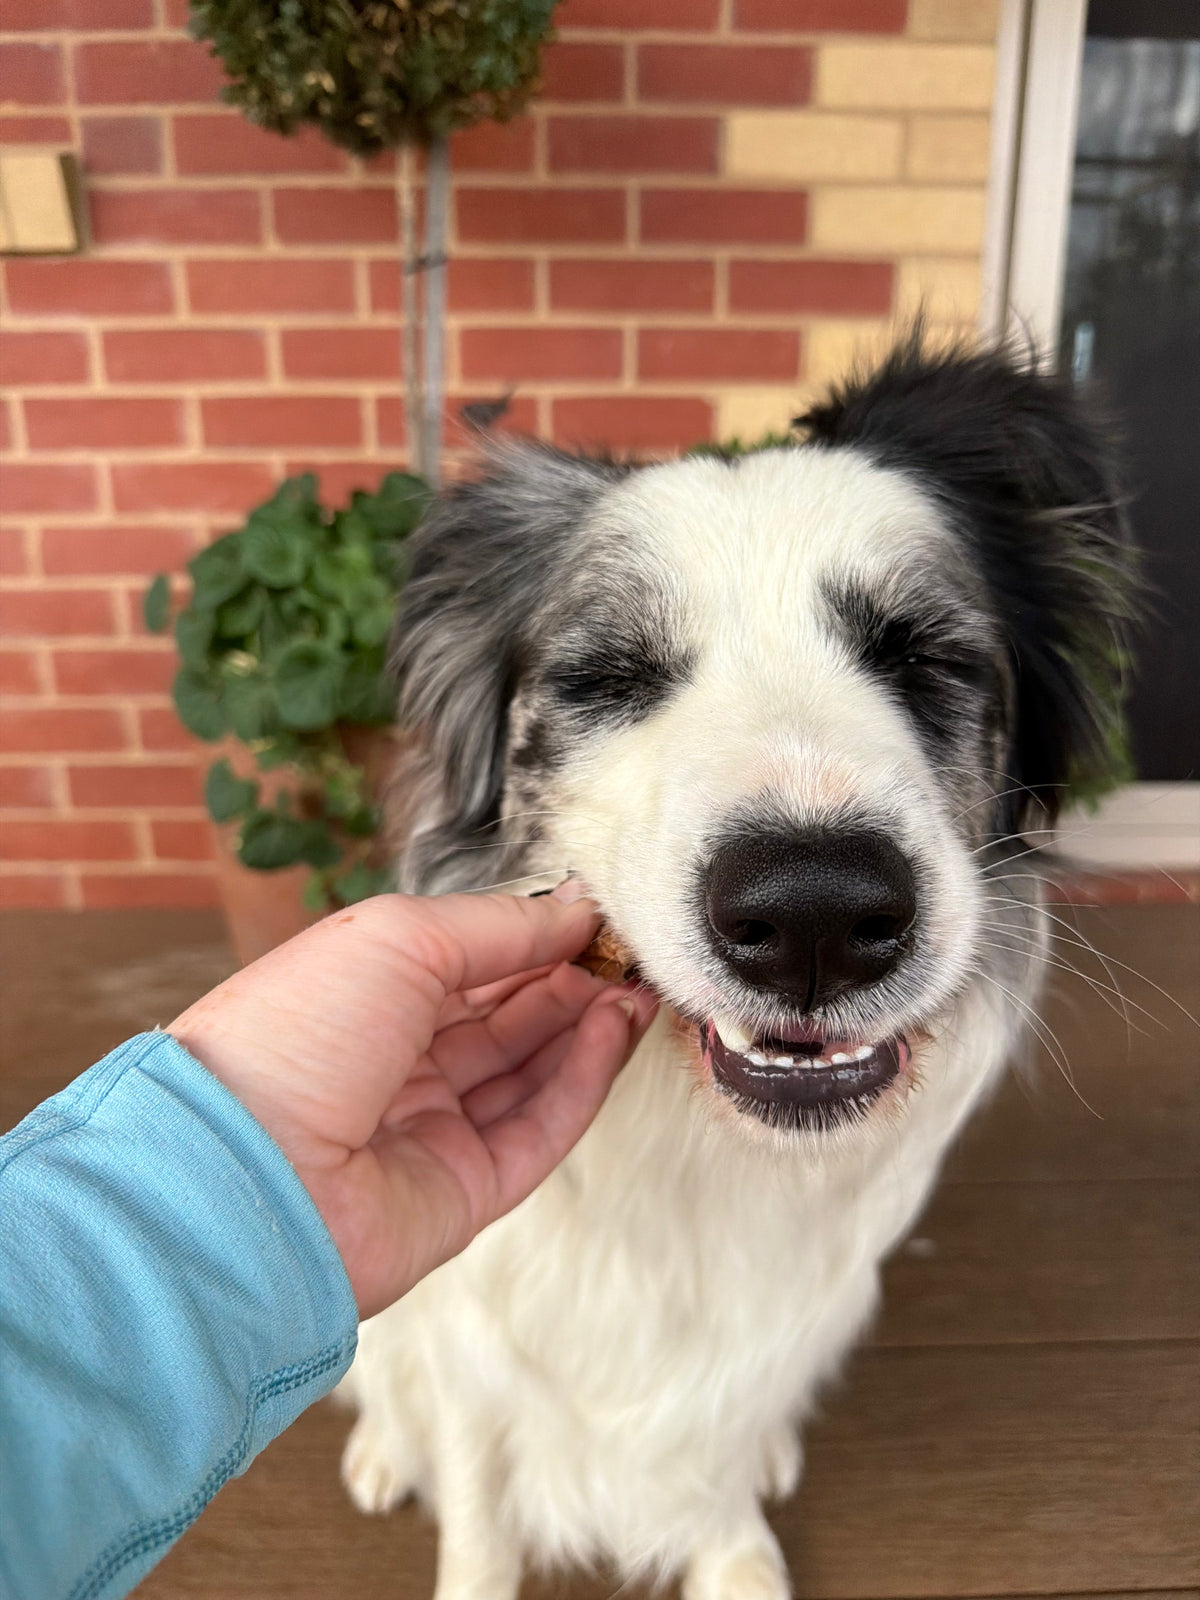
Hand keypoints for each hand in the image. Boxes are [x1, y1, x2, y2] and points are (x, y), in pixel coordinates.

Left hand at [168, 891, 656, 1317]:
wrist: (244, 1174)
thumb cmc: (295, 1035)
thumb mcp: (399, 939)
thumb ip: (499, 925)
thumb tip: (575, 907)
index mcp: (363, 997)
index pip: (469, 962)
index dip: (534, 936)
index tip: (596, 913)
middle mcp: (396, 1063)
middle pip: (506, 1016)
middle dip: (570, 978)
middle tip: (628, 950)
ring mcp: (430, 1129)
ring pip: (531, 1072)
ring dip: (589, 1025)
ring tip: (635, 985)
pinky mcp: (463, 1191)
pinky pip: (539, 1130)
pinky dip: (584, 1079)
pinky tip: (614, 1029)